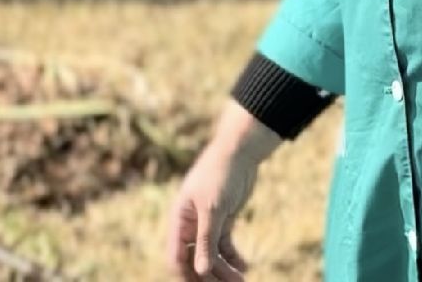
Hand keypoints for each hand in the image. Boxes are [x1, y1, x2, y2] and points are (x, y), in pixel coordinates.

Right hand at [166, 140, 257, 280]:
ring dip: (224, 270)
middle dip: (209, 276)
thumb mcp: (212, 210)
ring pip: (212, 255)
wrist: (239, 152)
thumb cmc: (220, 175)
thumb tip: (200, 272)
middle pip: (195, 260)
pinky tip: (244, 266)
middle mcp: (190, 224)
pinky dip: (233, 258)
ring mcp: (207, 223)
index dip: (187, 276)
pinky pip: (225, 246)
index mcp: (180, 220)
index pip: (177, 257)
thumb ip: (206, 241)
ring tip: (241, 280)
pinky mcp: (223, 220)